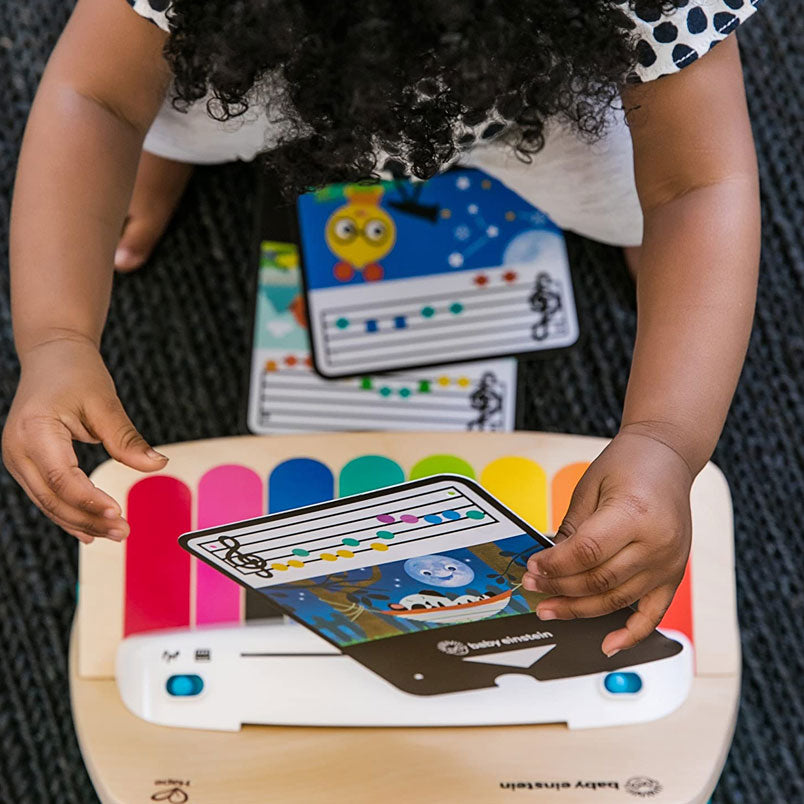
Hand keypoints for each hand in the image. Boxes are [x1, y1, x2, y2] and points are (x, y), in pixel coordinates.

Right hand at [2, 337, 167, 542]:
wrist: (52, 355)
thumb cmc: (76, 373)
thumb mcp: (105, 402)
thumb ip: (126, 439)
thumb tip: (156, 465)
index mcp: (34, 429)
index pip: (62, 477)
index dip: (89, 500)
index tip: (118, 514)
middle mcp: (17, 448)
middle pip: (53, 497)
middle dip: (89, 519)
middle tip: (124, 531)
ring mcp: (17, 458)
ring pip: (48, 502)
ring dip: (81, 521)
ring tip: (115, 533)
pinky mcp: (25, 463)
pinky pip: (47, 495)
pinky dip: (69, 513)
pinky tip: (89, 531)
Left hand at [522, 428, 693, 655]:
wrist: (667, 458)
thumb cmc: (628, 465)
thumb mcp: (589, 487)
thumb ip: (571, 528)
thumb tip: (548, 563)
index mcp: (634, 513)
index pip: (586, 552)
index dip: (554, 565)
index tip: (532, 568)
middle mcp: (657, 542)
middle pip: (599, 580)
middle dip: (560, 588)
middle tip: (533, 586)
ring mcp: (669, 562)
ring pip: (617, 600)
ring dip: (580, 609)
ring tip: (550, 608)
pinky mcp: (674, 574)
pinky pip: (653, 614)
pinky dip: (631, 635)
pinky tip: (607, 644)